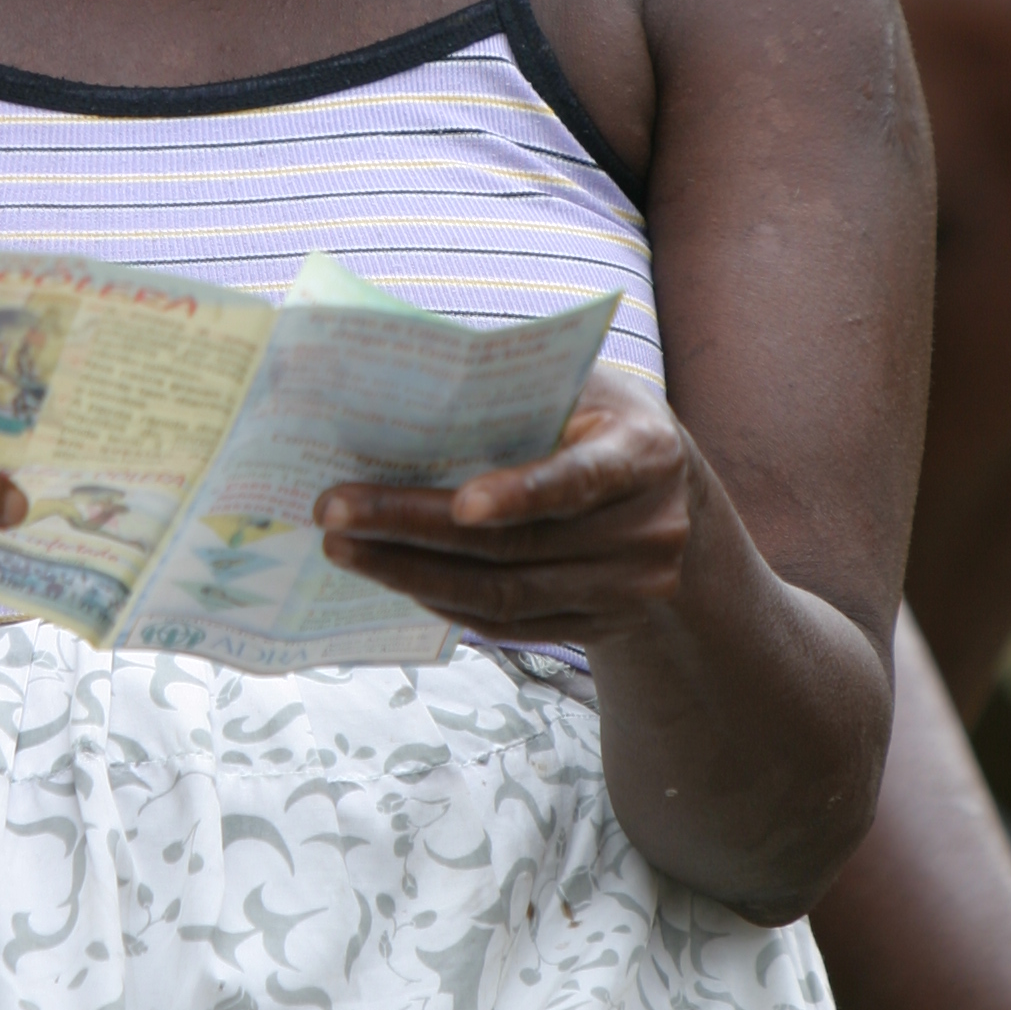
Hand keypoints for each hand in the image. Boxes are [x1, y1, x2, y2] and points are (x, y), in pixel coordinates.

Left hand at [316, 368, 694, 642]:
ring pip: (505, 597)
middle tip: (336, 511)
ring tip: (344, 549)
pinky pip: (510, 627)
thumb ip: (518, 387)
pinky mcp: (598, 628)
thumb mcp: (584, 386)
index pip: (580, 479)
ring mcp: (626, 591)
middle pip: (519, 546)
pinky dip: (446, 602)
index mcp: (646, 454)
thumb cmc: (602, 422)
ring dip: (412, 575)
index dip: (521, 493)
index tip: (459, 503)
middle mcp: (647, 532)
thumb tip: (406, 381)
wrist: (675, 503)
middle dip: (415, 528)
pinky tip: (394, 578)